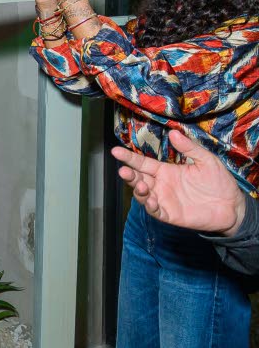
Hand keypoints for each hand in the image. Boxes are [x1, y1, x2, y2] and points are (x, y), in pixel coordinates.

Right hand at [110, 130, 247, 234]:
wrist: (232, 206)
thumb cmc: (219, 182)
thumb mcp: (206, 160)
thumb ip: (189, 148)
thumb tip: (173, 133)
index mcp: (166, 170)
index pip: (142, 163)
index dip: (129, 157)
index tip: (115, 150)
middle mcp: (161, 185)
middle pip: (138, 179)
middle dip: (128, 175)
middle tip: (124, 171)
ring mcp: (164, 200)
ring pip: (143, 195)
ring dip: (138, 190)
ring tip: (141, 185)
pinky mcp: (170, 214)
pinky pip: (155, 211)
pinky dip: (150, 206)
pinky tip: (151, 200)